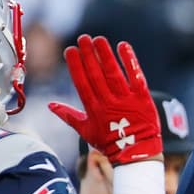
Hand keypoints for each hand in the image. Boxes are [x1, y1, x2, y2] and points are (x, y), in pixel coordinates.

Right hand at [48, 35, 161, 164]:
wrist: (137, 154)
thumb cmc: (110, 143)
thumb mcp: (86, 132)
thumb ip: (68, 116)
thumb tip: (50, 105)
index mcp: (94, 109)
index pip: (82, 83)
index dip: (75, 65)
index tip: (70, 50)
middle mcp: (109, 103)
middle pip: (96, 74)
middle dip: (88, 55)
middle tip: (83, 39)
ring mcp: (126, 100)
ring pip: (113, 73)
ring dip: (105, 54)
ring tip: (98, 39)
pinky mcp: (143, 98)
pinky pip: (136, 76)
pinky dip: (129, 61)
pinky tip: (123, 46)